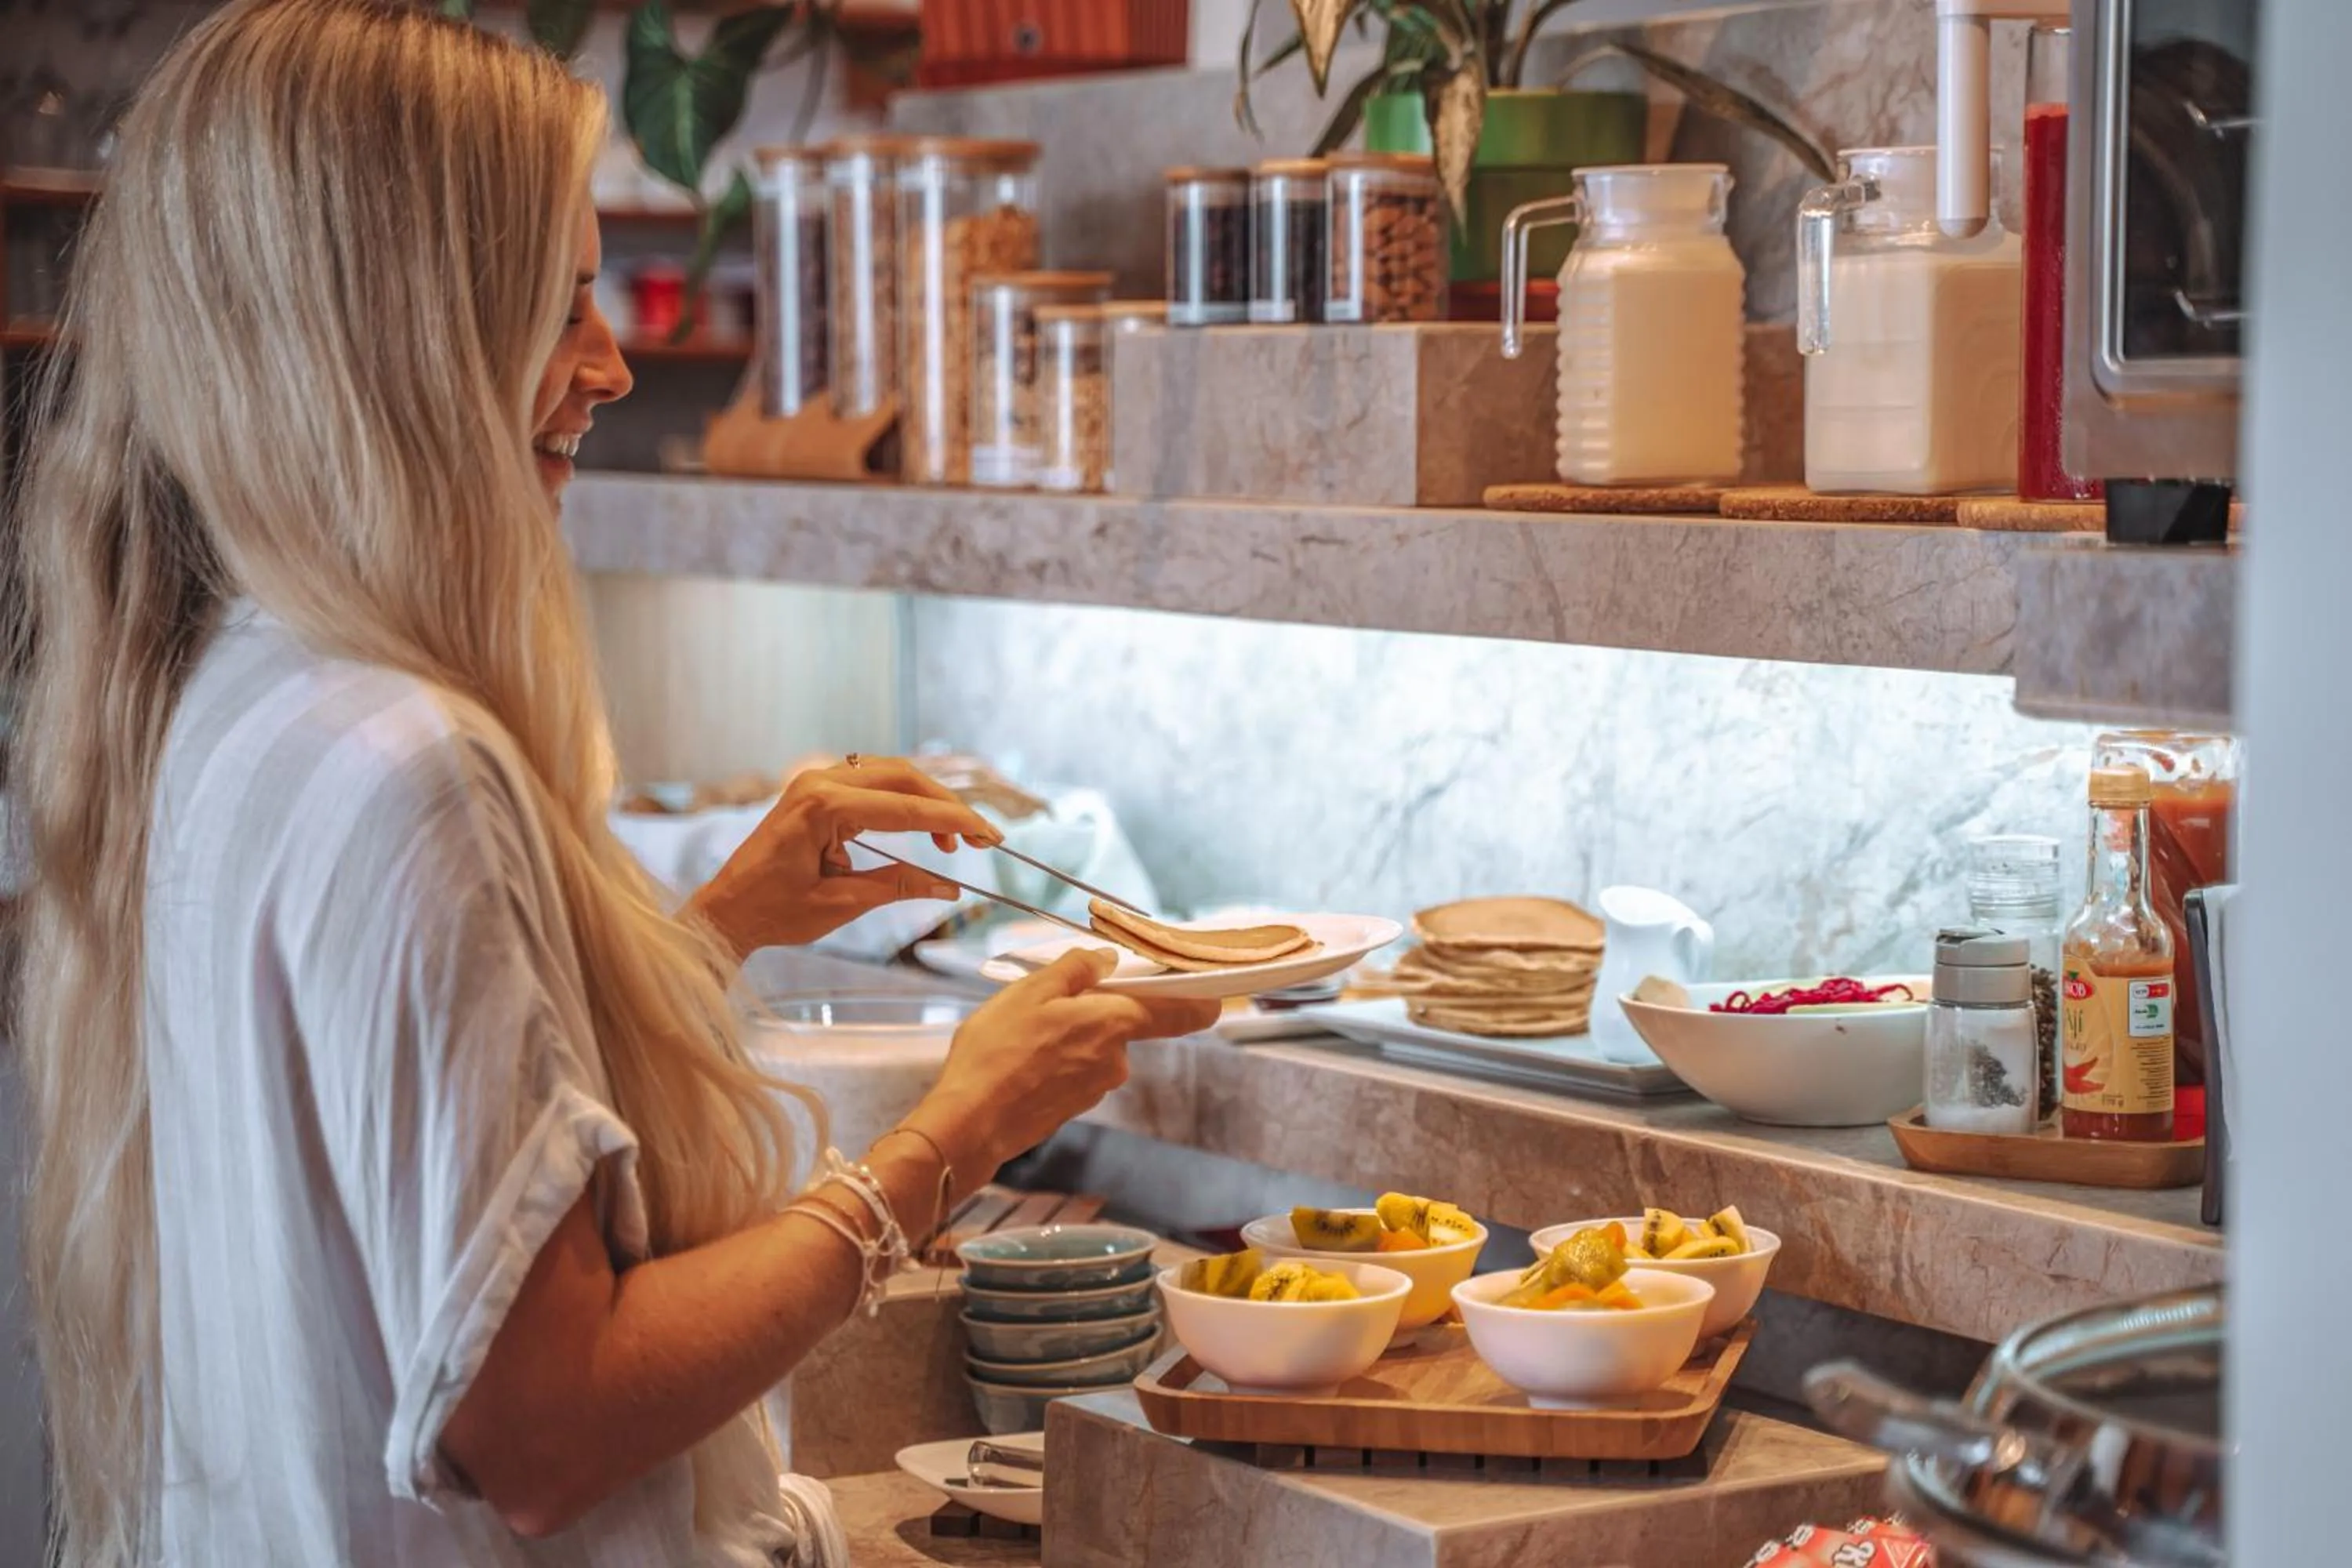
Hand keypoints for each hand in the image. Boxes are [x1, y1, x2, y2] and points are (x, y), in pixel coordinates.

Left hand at [687, 756, 996, 955]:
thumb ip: (898, 886)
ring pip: (890, 774)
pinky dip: (902, 799)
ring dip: (927, 800)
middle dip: (947, 806)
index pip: (907, 809)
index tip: (990, 836)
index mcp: (824, 807)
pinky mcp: (815, 789)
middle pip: (904, 777)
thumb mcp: (841, 903)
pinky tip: (919, 825)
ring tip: (951, 841)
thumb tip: (951, 888)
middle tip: (980, 839)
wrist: (725, 910)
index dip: (955, 821)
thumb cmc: (772, 911)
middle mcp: (819, 782)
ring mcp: (815, 780)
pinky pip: (871, 782)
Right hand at [902, 951, 1220, 1182]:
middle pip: (1125, 1023)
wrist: (969, 1122)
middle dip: (1095, 1007)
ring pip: (1095, 1046)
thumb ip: (1076, 970)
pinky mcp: (1074, 1106)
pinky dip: (1056, 1060)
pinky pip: (1076, 1070)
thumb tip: (1107, 960)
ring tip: (1022, 1032)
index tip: (1215, 989)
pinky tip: (1021, 1059)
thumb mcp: (1031, 990)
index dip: (1203, 1000)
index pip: (1181, 1012)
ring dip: (1070, 1034)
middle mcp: (1116, 1060)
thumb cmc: (997, 1052)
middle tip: (1050, 998)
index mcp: (1114, 1024)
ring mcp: (1095, 1088)